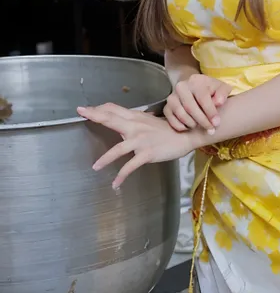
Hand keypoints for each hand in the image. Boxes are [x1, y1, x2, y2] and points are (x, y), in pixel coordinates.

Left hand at [77, 103, 194, 188]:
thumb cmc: (168, 128)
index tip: (85, 109)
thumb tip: (123, 118)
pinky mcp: (147, 153)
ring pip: (118, 148)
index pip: (113, 109)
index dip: (98, 108)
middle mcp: (135, 126)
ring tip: (95, 167)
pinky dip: (122, 175)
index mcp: (135, 117)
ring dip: (105, 159)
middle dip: (94, 116)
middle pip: (111, 119)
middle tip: (80, 112)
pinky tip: (115, 184)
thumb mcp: (149, 120)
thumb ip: (135, 119)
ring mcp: (141, 140)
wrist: (185, 135)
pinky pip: (131, 166)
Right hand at [164, 74, 231, 132]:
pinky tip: (190, 126)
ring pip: (181, 115)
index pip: (202, 97)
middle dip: (202, 121)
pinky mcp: (166, 107)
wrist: (194, 88)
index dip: (210, 112)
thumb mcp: (221, 88)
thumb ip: (222, 93)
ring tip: (201, 126)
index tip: (217, 123)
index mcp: (196, 80)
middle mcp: (181, 87)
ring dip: (193, 124)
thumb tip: (219, 102)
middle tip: (211, 129)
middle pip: (190, 107)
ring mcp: (172, 97)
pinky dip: (182, 126)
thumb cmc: (210, 90)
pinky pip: (172, 121)